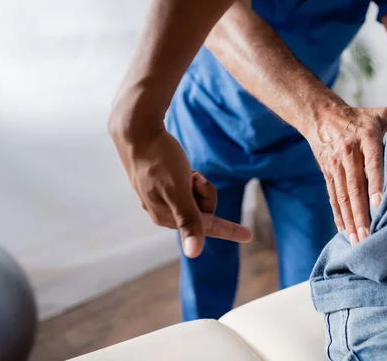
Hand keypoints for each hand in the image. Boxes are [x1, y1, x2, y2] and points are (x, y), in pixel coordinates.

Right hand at [111, 128, 251, 257]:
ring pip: (197, 198)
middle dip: (206, 193)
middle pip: (203, 211)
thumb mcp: (178, 191)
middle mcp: (164, 213)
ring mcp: (163, 199)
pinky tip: (183, 168)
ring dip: (199, 184)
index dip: (229, 230)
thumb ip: (188, 221)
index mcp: (167, 218)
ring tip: (188, 171)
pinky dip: (191, 178)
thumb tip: (193, 254)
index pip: (206, 228)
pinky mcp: (163, 185)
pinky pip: (189, 187)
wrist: (138, 131)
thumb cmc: (160, 160)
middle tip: (196, 176)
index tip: (249, 235)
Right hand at [306, 106, 386, 245]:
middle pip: (354, 188)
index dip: (376, 185)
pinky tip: (344, 232)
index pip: (372, 164)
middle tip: (368, 236)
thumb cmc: (359, 117)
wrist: (321, 115)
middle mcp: (348, 153)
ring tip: (357, 241)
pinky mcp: (327, 173)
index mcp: (366, 138)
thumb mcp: (378, 115)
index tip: (380, 205)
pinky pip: (333, 197)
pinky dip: (339, 215)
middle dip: (361, 214)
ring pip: (343, 196)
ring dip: (350, 220)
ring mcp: (336, 165)